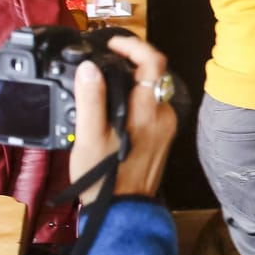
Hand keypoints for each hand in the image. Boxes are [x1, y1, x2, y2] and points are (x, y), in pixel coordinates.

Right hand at [72, 35, 176, 201]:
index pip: (153, 62)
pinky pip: (150, 107)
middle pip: (154, 74)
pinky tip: (113, 108)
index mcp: (148, 111)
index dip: (134, 46)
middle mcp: (163, 115)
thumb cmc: (105, 177)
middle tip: (104, 60)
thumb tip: (89, 67)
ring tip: (102, 83)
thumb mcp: (89, 137)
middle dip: (130, 62)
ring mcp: (165, 126)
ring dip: (131, 81)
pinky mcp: (162, 136)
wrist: (123, 210)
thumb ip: (91, 99)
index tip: (113, 44)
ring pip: (151, 90)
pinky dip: (134, 99)